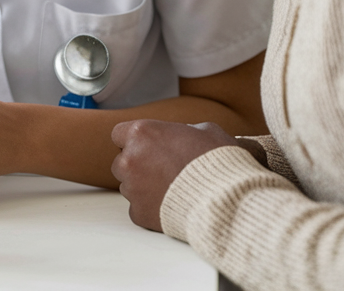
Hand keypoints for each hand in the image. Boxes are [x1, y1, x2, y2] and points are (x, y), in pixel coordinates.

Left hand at [110, 120, 244, 231]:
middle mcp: (129, 159)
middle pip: (122, 161)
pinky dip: (152, 208)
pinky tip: (173, 205)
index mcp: (141, 133)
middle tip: (163, 170)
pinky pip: (138, 208)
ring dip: (143, 186)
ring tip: (172, 189)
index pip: (119, 134)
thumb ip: (184, 131)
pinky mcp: (138, 213)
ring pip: (129, 186)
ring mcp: (131, 188)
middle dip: (138, 165)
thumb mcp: (206, 130)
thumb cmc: (218, 160)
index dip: (135, 141)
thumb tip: (184, 136)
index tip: (149, 147)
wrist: (224, 199)